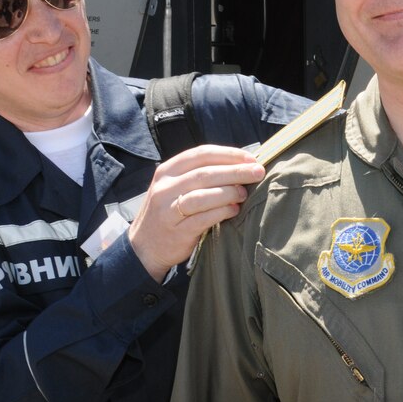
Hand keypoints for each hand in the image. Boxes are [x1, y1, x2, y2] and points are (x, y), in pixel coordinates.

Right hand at [128, 145, 265, 280]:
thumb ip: (200, 175)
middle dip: (236, 171)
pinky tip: (234, 210)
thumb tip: (241, 165)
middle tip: (258, 172)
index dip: (229, 154)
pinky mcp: (176, 230)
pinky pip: (204, 218)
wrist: (144, 247)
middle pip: (205, 173)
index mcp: (167, 170)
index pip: (201, 154)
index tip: (251, 158)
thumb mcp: (175, 187)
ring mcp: (168, 209)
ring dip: (229, 192)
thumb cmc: (169, 212)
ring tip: (244, 194)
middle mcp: (165, 187)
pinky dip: (222, 212)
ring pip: (203, 195)